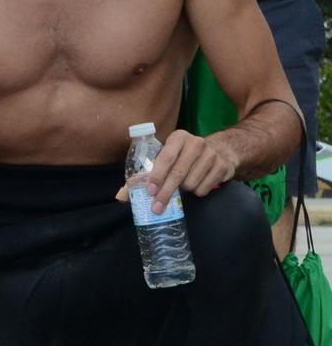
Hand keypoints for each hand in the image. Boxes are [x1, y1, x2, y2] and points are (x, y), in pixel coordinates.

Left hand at [120, 130, 239, 206]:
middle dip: (166, 192)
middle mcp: (196, 143)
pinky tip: (198, 184)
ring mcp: (212, 154)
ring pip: (192, 183)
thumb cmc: (184, 156)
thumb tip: (121, 196)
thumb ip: (144, 174)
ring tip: (183, 185)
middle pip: (178, 173)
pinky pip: (206, 188)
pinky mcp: (223, 166)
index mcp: (178, 137)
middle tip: (157, 207)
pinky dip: (198, 192)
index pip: (165, 158)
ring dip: (184, 191)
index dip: (157, 176)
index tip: (150, 191)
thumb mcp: (166, 157)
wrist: (220, 151)